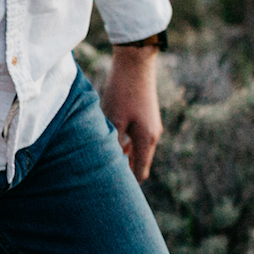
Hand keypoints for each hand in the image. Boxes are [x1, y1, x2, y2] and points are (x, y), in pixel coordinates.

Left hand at [102, 41, 162, 179]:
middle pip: (139, 164)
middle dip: (123, 172)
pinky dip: (124, 144)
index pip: (140, 173)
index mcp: (147, 140)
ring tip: (101, 161)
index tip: (110, 191)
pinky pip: (135, 139)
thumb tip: (108, 164)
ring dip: (122, 157)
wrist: (136, 62)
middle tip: (101, 179)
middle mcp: (153, 135)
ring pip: (136, 151)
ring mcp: (151, 126)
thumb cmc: (123, 90)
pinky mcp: (145, 117)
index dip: (127, 184)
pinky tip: (108, 141)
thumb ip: (112, 144)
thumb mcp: (113, 119)